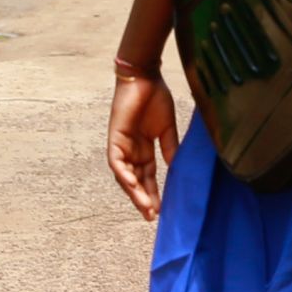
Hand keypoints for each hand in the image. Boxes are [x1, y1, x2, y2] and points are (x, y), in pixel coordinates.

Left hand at [107, 67, 179, 220]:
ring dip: (134, 192)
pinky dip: (124, 174)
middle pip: (135, 180)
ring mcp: (122, 144)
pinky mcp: (115, 137)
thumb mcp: (167, 129)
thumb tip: (176, 168)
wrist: (146, 76)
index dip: (154, 193)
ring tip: (145, 207)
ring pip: (125, 175)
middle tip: (152, 216)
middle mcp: (131, 150)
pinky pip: (116, 161)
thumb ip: (170, 149)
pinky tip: (132, 185)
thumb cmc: (156, 97)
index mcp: (144, 148)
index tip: (162, 210)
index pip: (148, 176)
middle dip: (143, 198)